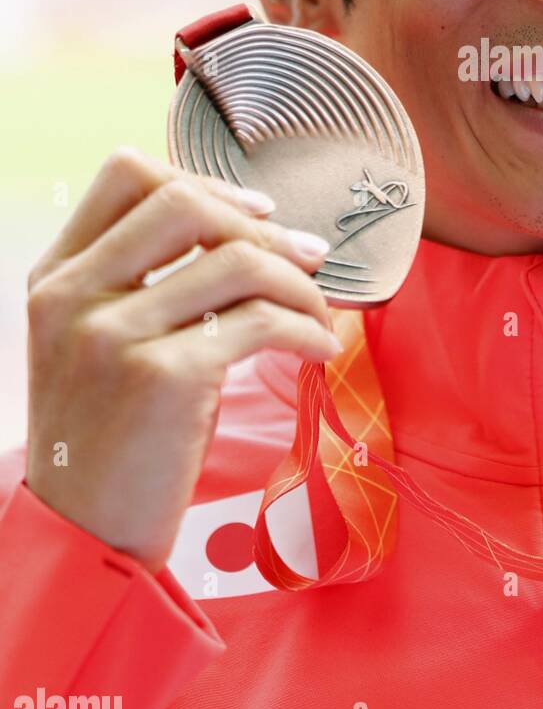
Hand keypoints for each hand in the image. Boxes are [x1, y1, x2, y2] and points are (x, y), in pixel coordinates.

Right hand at [24, 146, 338, 572]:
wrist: (85, 534)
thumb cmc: (111, 437)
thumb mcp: (99, 345)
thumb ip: (142, 283)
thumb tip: (254, 232)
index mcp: (56, 277)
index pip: (125, 175)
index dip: (203, 180)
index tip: (256, 214)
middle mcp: (74, 295)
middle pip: (184, 202)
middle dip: (261, 226)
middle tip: (309, 257)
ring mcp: (113, 334)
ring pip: (235, 261)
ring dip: (298, 284)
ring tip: (319, 314)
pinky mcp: (163, 377)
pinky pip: (259, 322)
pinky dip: (306, 329)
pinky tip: (319, 348)